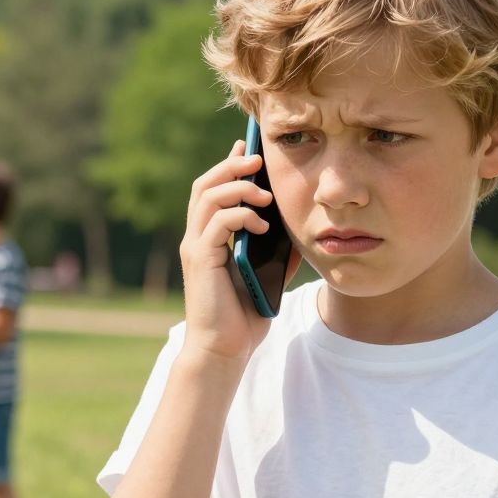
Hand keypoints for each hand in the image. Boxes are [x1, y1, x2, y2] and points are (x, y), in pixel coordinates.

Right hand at [179, 138, 297, 363]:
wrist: (225, 350)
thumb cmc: (244, 316)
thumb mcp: (269, 274)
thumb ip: (279, 250)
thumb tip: (301, 227)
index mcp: (210, 238)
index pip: (214, 190)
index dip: (229, 165)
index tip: (250, 147)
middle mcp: (197, 238)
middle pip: (205, 184)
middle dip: (231, 165)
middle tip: (258, 158)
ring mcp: (196, 247)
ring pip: (207, 197)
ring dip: (237, 186)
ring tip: (263, 192)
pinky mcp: (200, 260)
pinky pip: (217, 223)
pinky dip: (240, 216)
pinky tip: (261, 225)